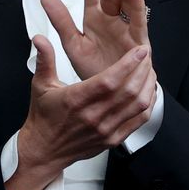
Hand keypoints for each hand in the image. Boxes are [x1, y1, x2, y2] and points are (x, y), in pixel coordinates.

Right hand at [9, 40, 156, 189]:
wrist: (45, 150)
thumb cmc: (44, 118)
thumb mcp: (40, 85)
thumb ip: (44, 59)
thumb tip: (39, 39)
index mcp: (76, 99)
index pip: (109, 80)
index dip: (128, 64)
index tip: (139, 51)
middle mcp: (93, 116)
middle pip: (128, 91)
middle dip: (142, 70)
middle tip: (146, 57)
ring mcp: (105, 129)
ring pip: (137, 106)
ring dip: (148, 86)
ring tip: (149, 71)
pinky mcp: (113, 139)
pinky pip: (138, 121)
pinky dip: (148, 105)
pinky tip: (149, 93)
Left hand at [37, 0, 148, 80]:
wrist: (110, 96)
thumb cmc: (93, 69)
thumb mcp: (73, 44)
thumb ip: (61, 20)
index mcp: (94, 16)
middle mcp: (112, 18)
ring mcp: (127, 28)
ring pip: (127, 1)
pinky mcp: (139, 42)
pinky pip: (139, 21)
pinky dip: (138, 5)